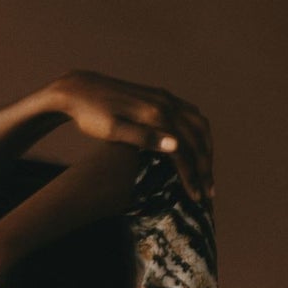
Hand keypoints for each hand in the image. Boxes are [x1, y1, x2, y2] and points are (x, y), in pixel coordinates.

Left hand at [53, 69, 213, 200]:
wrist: (78, 89)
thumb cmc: (91, 115)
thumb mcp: (113, 130)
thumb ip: (144, 138)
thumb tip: (175, 146)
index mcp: (155, 115)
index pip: (184, 150)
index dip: (192, 176)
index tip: (196, 198)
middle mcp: (165, 103)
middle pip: (197, 138)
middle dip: (205, 167)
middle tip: (208, 193)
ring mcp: (165, 98)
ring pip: (199, 125)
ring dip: (207, 150)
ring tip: (206, 173)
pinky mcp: (161, 96)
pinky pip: (191, 114)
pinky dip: (200, 133)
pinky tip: (197, 147)